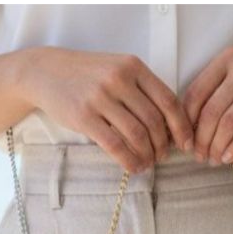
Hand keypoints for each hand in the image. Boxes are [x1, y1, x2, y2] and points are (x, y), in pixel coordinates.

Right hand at [22, 47, 192, 172]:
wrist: (46, 72)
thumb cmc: (86, 75)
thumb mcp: (117, 69)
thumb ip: (141, 89)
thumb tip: (169, 123)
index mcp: (133, 66)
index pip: (168, 100)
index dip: (181, 126)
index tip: (186, 143)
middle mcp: (119, 79)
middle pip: (154, 120)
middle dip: (163, 145)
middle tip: (162, 157)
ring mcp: (101, 97)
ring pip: (136, 134)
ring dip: (147, 154)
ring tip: (148, 164)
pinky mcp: (84, 116)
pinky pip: (114, 144)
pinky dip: (128, 159)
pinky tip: (132, 167)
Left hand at [181, 42, 232, 164]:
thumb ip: (219, 87)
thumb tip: (190, 124)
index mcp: (228, 59)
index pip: (195, 94)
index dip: (186, 122)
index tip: (185, 141)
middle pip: (210, 112)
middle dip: (200, 140)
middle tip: (198, 156)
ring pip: (229, 123)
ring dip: (217, 146)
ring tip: (213, 160)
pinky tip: (230, 157)